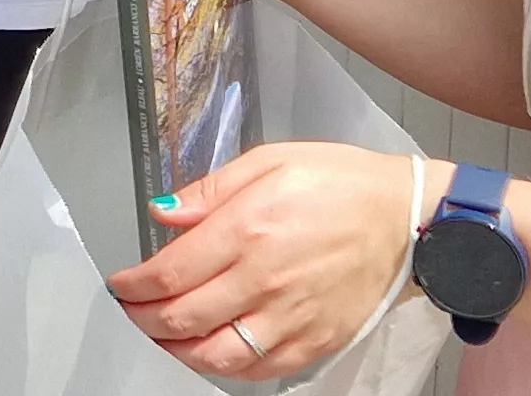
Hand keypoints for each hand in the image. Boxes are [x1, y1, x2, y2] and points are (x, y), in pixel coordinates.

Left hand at [108, 144, 434, 378]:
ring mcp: (291, 317)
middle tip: (132, 309)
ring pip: (214, 355)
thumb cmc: (342, 183)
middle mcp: (265, 279)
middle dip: (143, 318)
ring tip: (163, 333)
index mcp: (248, 229)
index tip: (122, 283)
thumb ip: (209, 191)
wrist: (408, 218)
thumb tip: (162, 213)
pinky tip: (210, 350)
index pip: (169, 273)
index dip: (134, 285)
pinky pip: (258, 369)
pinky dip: (224, 366)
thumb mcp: (270, 162)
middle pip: (182, 318)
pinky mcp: (314, 341)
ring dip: (176, 349)